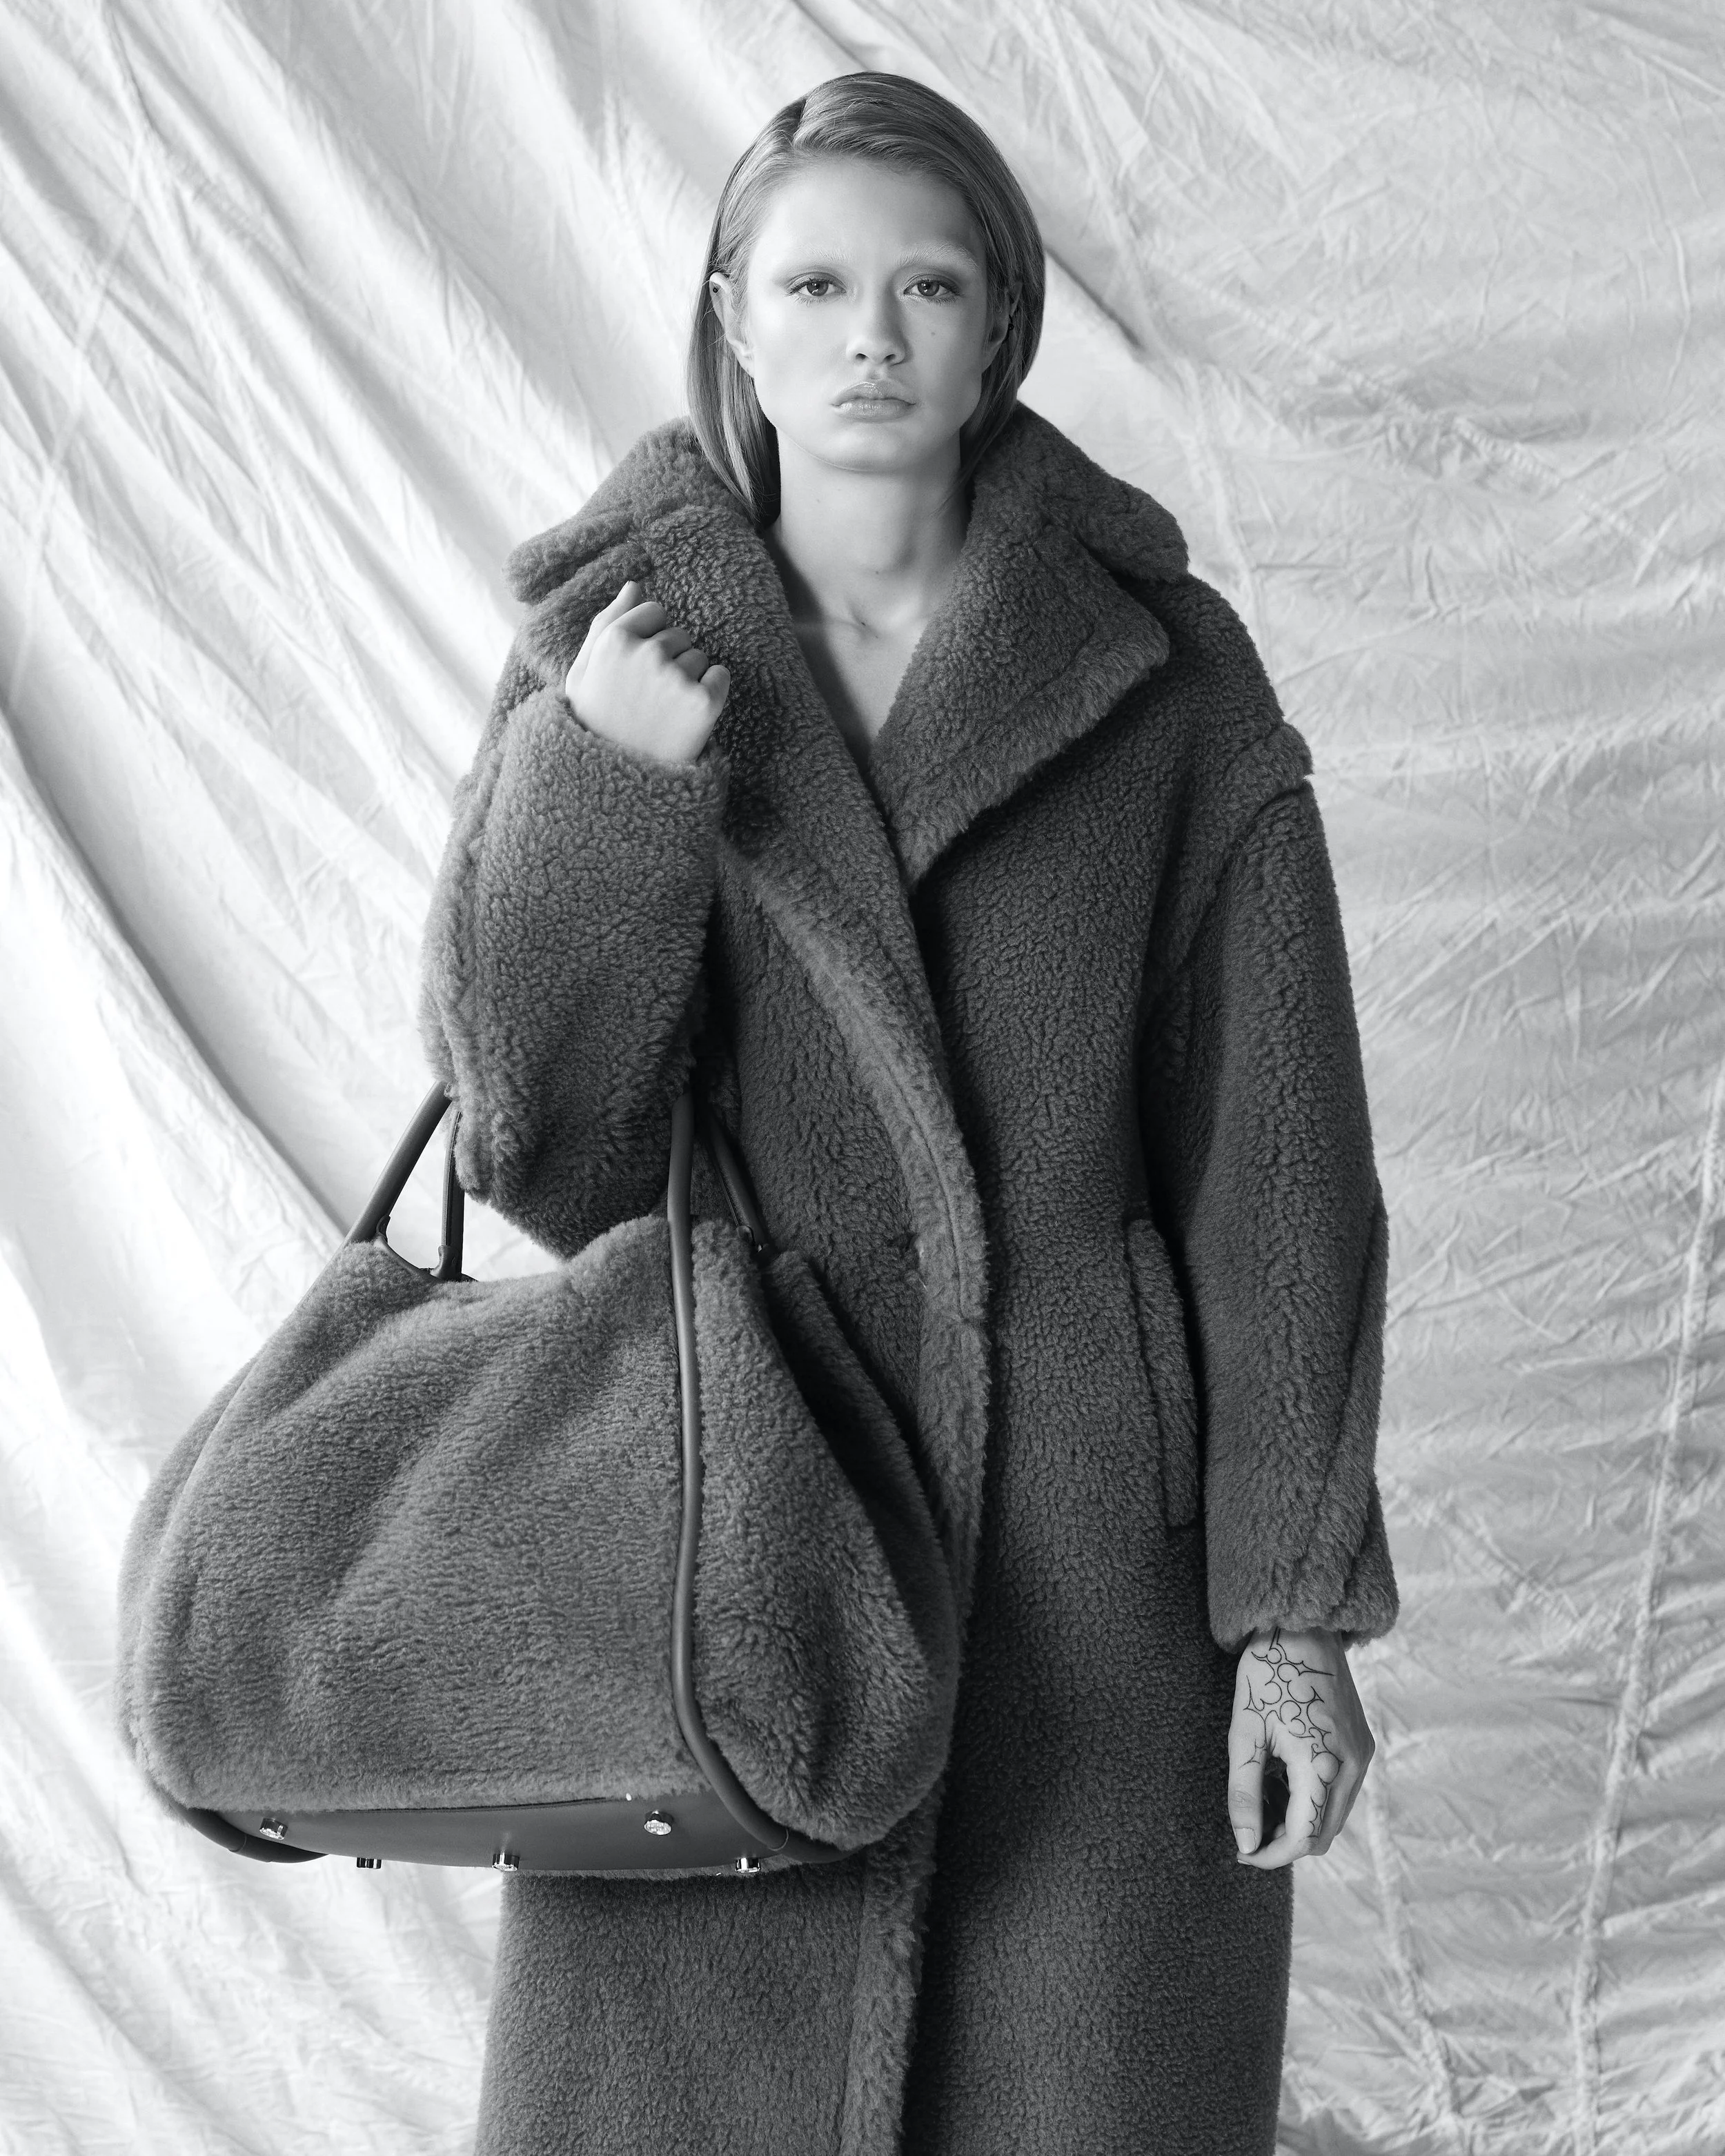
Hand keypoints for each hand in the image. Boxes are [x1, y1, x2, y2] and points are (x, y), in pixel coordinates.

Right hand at [563, 579, 730, 765]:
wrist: (614, 782)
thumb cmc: (593, 723)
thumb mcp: (582, 672)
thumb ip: (606, 623)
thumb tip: (634, 585)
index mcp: (613, 640)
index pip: (654, 611)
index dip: (647, 640)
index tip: (634, 671)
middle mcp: (646, 654)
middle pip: (678, 634)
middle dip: (668, 660)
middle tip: (647, 699)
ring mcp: (676, 678)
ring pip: (699, 657)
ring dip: (688, 679)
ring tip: (664, 711)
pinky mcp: (704, 703)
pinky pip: (720, 676)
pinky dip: (711, 693)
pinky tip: (686, 717)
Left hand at [1227, 1625, 1373, 1867]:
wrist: (1301, 1627)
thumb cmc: (1266, 1674)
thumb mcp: (1244, 1734)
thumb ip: (1244, 1793)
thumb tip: (1246, 1844)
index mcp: (1322, 1763)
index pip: (1303, 1837)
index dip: (1271, 1855)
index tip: (1242, 1852)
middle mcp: (1351, 1765)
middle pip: (1322, 1834)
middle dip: (1284, 1841)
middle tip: (1247, 1827)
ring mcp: (1362, 1756)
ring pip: (1333, 1816)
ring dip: (1298, 1819)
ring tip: (1260, 1792)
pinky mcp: (1363, 1745)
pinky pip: (1340, 1792)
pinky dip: (1312, 1798)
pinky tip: (1281, 1775)